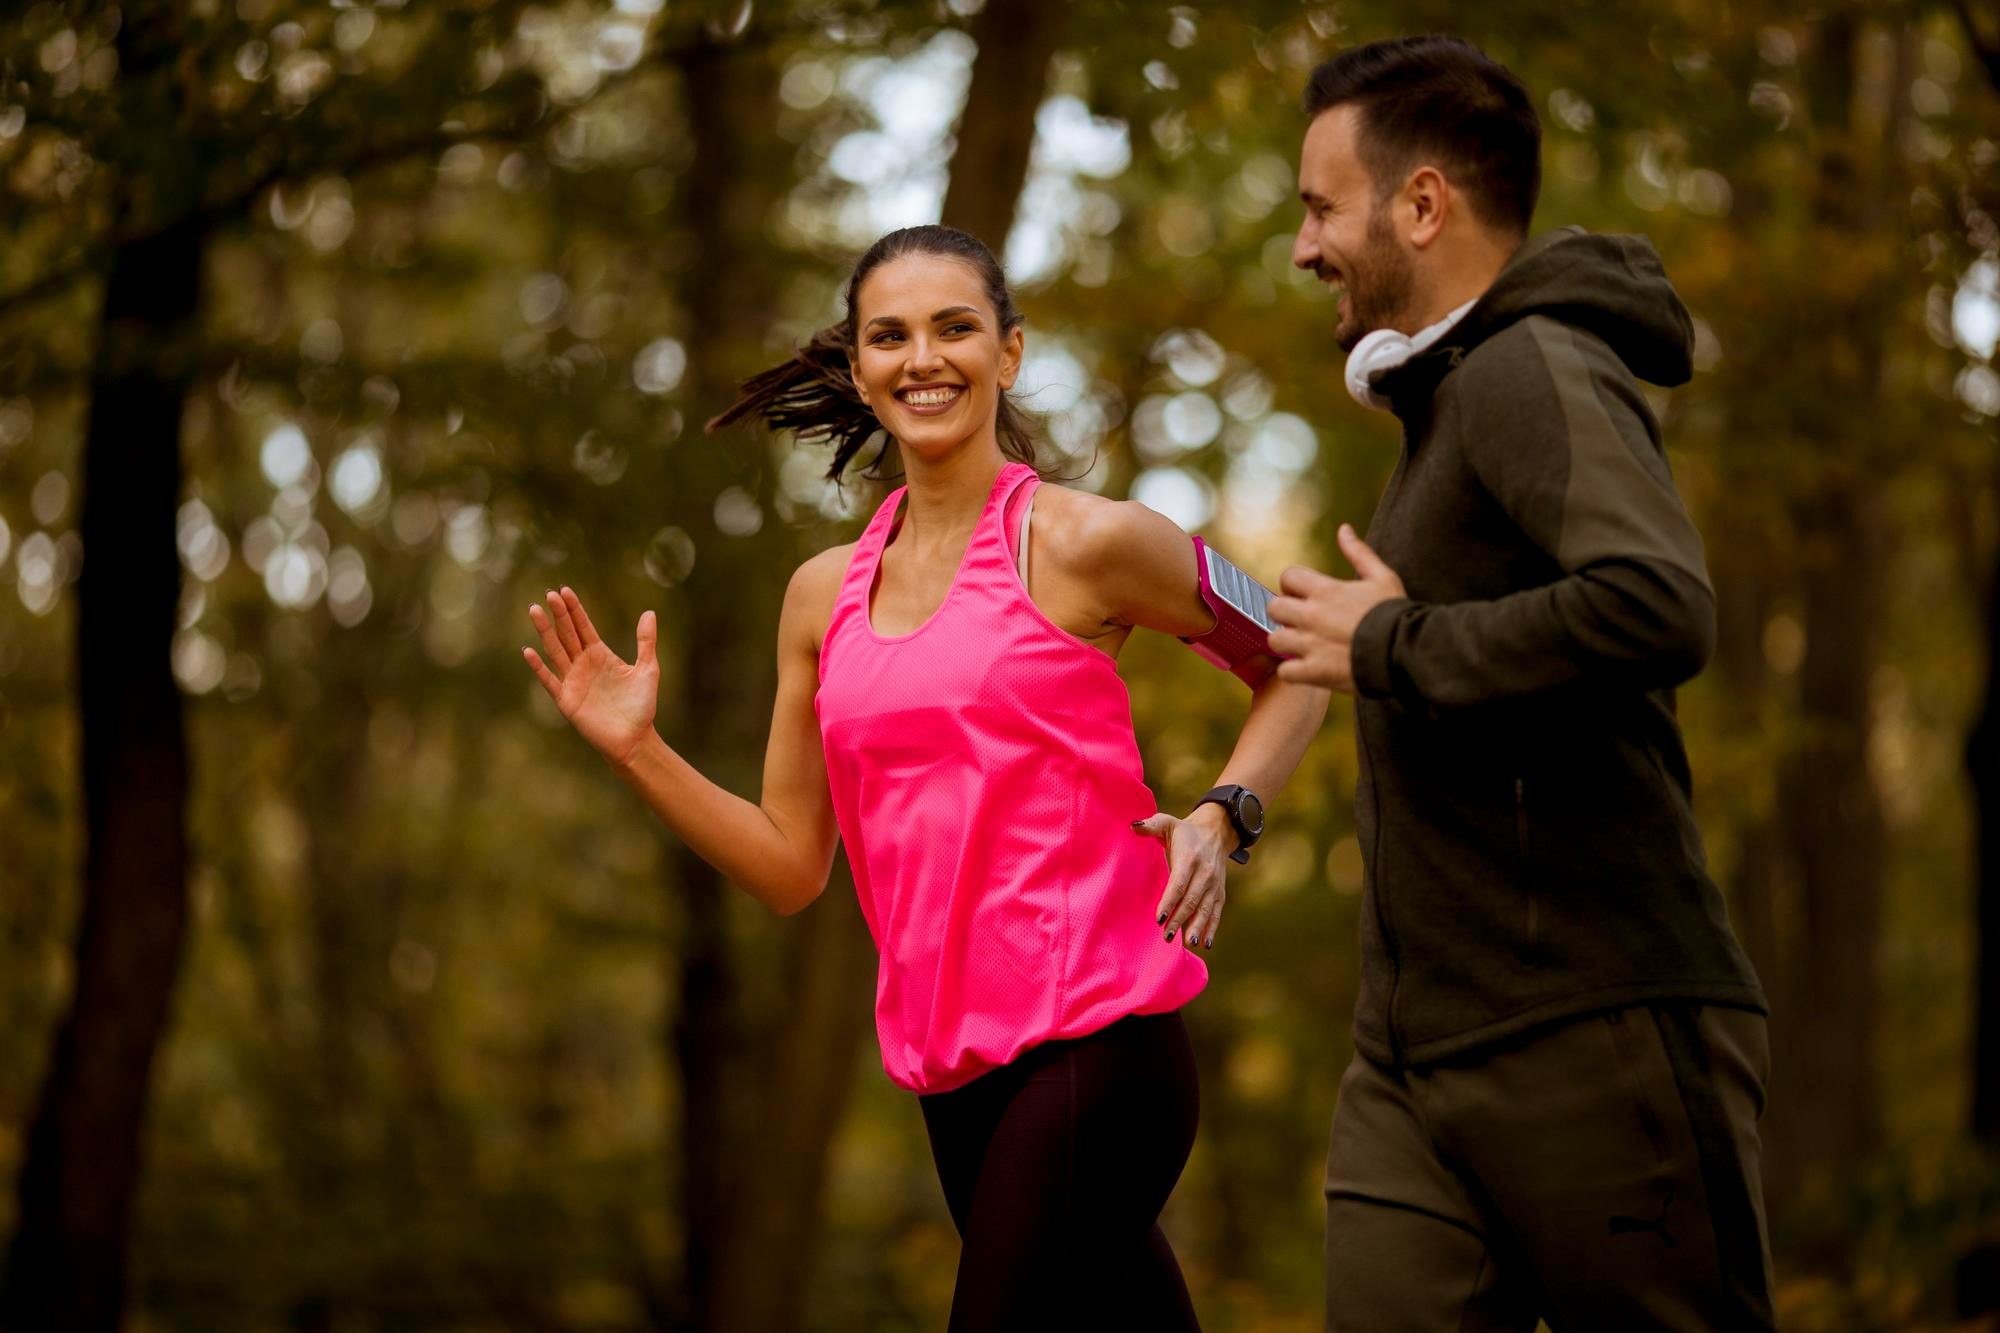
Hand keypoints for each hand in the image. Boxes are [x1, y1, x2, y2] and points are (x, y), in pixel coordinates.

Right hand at [522, 586, 659, 766]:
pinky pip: (550, 680)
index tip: (564, 590)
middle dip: (559, 614)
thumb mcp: (648, 670)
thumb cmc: (642, 706)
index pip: (584, 627)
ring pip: (555, 651)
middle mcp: (584, 665)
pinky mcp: (567, 700)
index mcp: (601, 655)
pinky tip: (528, 651)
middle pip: (567, 634)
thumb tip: (650, 612)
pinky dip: (539, 667)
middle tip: (548, 594)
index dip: (575, 609)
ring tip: (535, 610)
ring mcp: (573, 681)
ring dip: (545, 631)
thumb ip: (646, 642)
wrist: (635, 739)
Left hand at [1132, 804, 1233, 949]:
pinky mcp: (1220, 893)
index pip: (1179, 883)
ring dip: (1197, 927)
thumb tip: (1132, 827)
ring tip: (1187, 943)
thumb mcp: (1168, 823)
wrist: (1216, 832)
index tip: (1159, 918)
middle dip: (1179, 919)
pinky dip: (1212, 929)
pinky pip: (1217, 913)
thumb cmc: (1185, 832)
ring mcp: (1214, 885)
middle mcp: (1205, 873)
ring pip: (1205, 909)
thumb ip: (1151, 825)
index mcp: (1190, 858)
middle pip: (1191, 900)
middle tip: (1166, 936)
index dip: (1169, 901)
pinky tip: (1205, 944)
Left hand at [1266, 524, 1405, 693]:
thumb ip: (1359, 553)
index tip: (1303, 595)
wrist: (1407, 651)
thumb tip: (1343, 529)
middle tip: (1301, 621)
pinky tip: (1307, 669)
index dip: (1293, 586)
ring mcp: (1310, 645)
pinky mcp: (1314, 672)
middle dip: (1284, 613)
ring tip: (1304, 646)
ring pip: (1275, 639)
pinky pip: (1285, 671)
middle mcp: (1311, 616)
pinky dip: (1293, 672)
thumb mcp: (1382, 576)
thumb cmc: (1396, 614)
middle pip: (1274, 607)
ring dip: (1286, 642)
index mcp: (1326, 591)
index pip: (1288, 577)